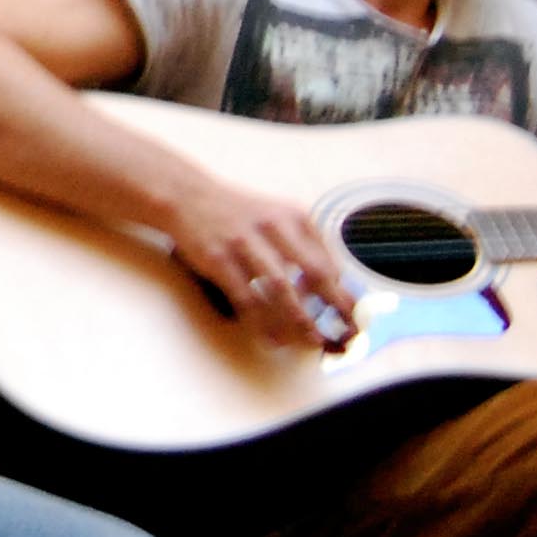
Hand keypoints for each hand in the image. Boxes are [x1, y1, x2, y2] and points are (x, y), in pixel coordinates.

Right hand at [162, 177, 354, 349]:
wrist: (186, 195)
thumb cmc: (236, 212)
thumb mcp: (275, 216)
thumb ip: (301, 245)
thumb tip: (329, 286)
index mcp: (294, 217)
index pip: (328, 259)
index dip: (342, 291)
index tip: (350, 315)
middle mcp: (273, 227)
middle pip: (313, 272)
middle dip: (334, 305)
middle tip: (345, 330)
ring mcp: (244, 243)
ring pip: (280, 288)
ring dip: (299, 319)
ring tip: (311, 341)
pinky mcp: (219, 259)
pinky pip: (246, 298)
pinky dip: (261, 322)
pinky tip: (271, 338)